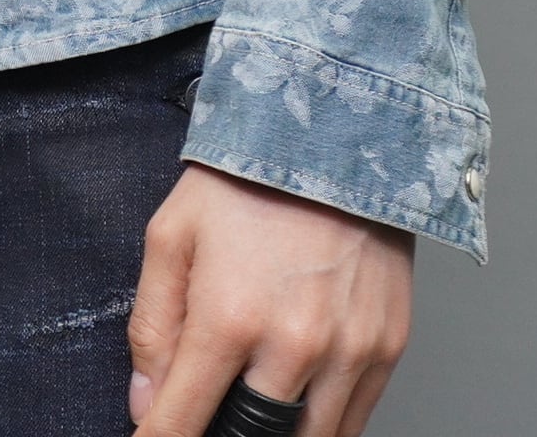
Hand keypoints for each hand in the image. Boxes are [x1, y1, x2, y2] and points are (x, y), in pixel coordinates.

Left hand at [127, 161, 413, 436]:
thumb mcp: (172, 233)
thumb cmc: (248, 178)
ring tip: (251, 403)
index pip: (183, 423)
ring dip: (275, 432)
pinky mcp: (389, 346)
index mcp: (230, 318)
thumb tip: (147, 402)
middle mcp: (294, 346)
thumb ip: (152, 325)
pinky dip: (323, 422)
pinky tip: (298, 398)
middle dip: (222, 435)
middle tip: (209, 410)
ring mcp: (349, 351)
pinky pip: (355, 420)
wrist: (336, 130)